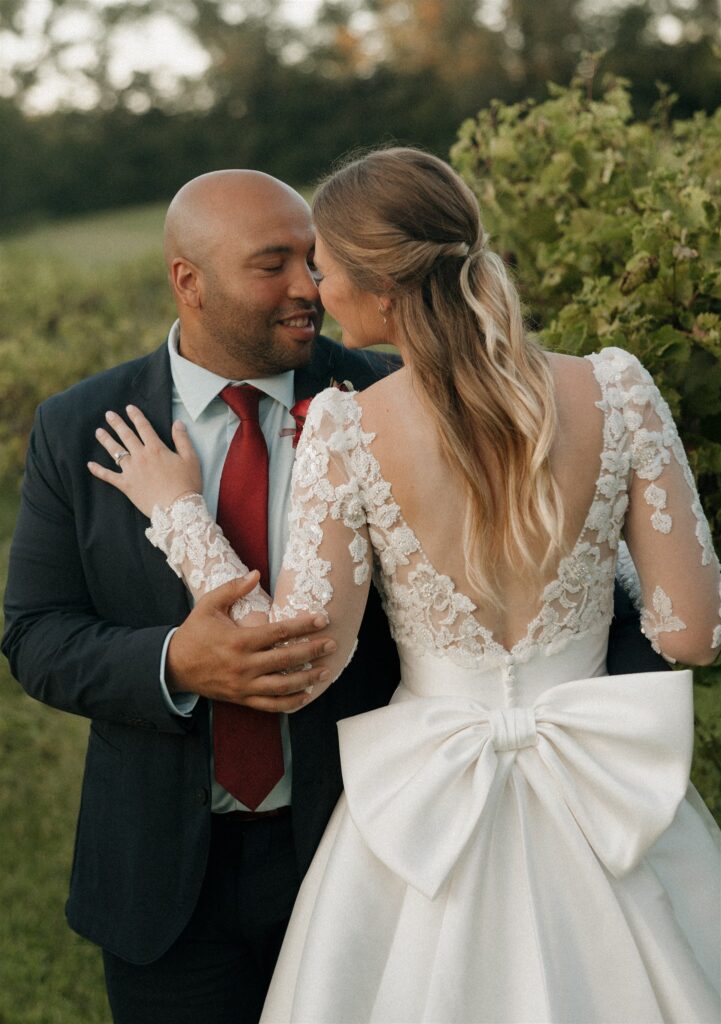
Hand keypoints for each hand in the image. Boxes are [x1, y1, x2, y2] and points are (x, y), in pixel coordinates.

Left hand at [88, 405, 201, 516]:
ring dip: (106, 440)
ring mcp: (131, 471)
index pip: (144, 427)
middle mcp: (140, 456)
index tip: (129, 408)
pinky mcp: (126, 485)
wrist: (177, 508)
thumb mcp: (191, 459)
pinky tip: (90, 464)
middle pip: (126, 436)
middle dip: (117, 423)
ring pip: (115, 451)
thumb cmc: (187, 484)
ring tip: (98, 431)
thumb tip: (177, 422)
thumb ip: (182, 439)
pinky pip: (108, 476)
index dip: (136, 416)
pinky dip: (98, 470)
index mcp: (156, 449)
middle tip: (108, 414)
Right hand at [167, 576, 336, 711]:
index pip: (279, 632)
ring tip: (325, 670)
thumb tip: (256, 573)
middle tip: (332, 644)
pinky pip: (270, 706)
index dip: (303, 626)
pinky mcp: (241, 698)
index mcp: (239, 640)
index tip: (323, 619)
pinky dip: (290, 703)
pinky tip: (306, 695)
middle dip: (312, 651)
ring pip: (282, 687)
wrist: (173, 666)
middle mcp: (244, 665)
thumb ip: (233, 588)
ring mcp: (244, 685)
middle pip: (286, 660)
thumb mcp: (209, 605)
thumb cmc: (194, 633)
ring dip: (307, 679)